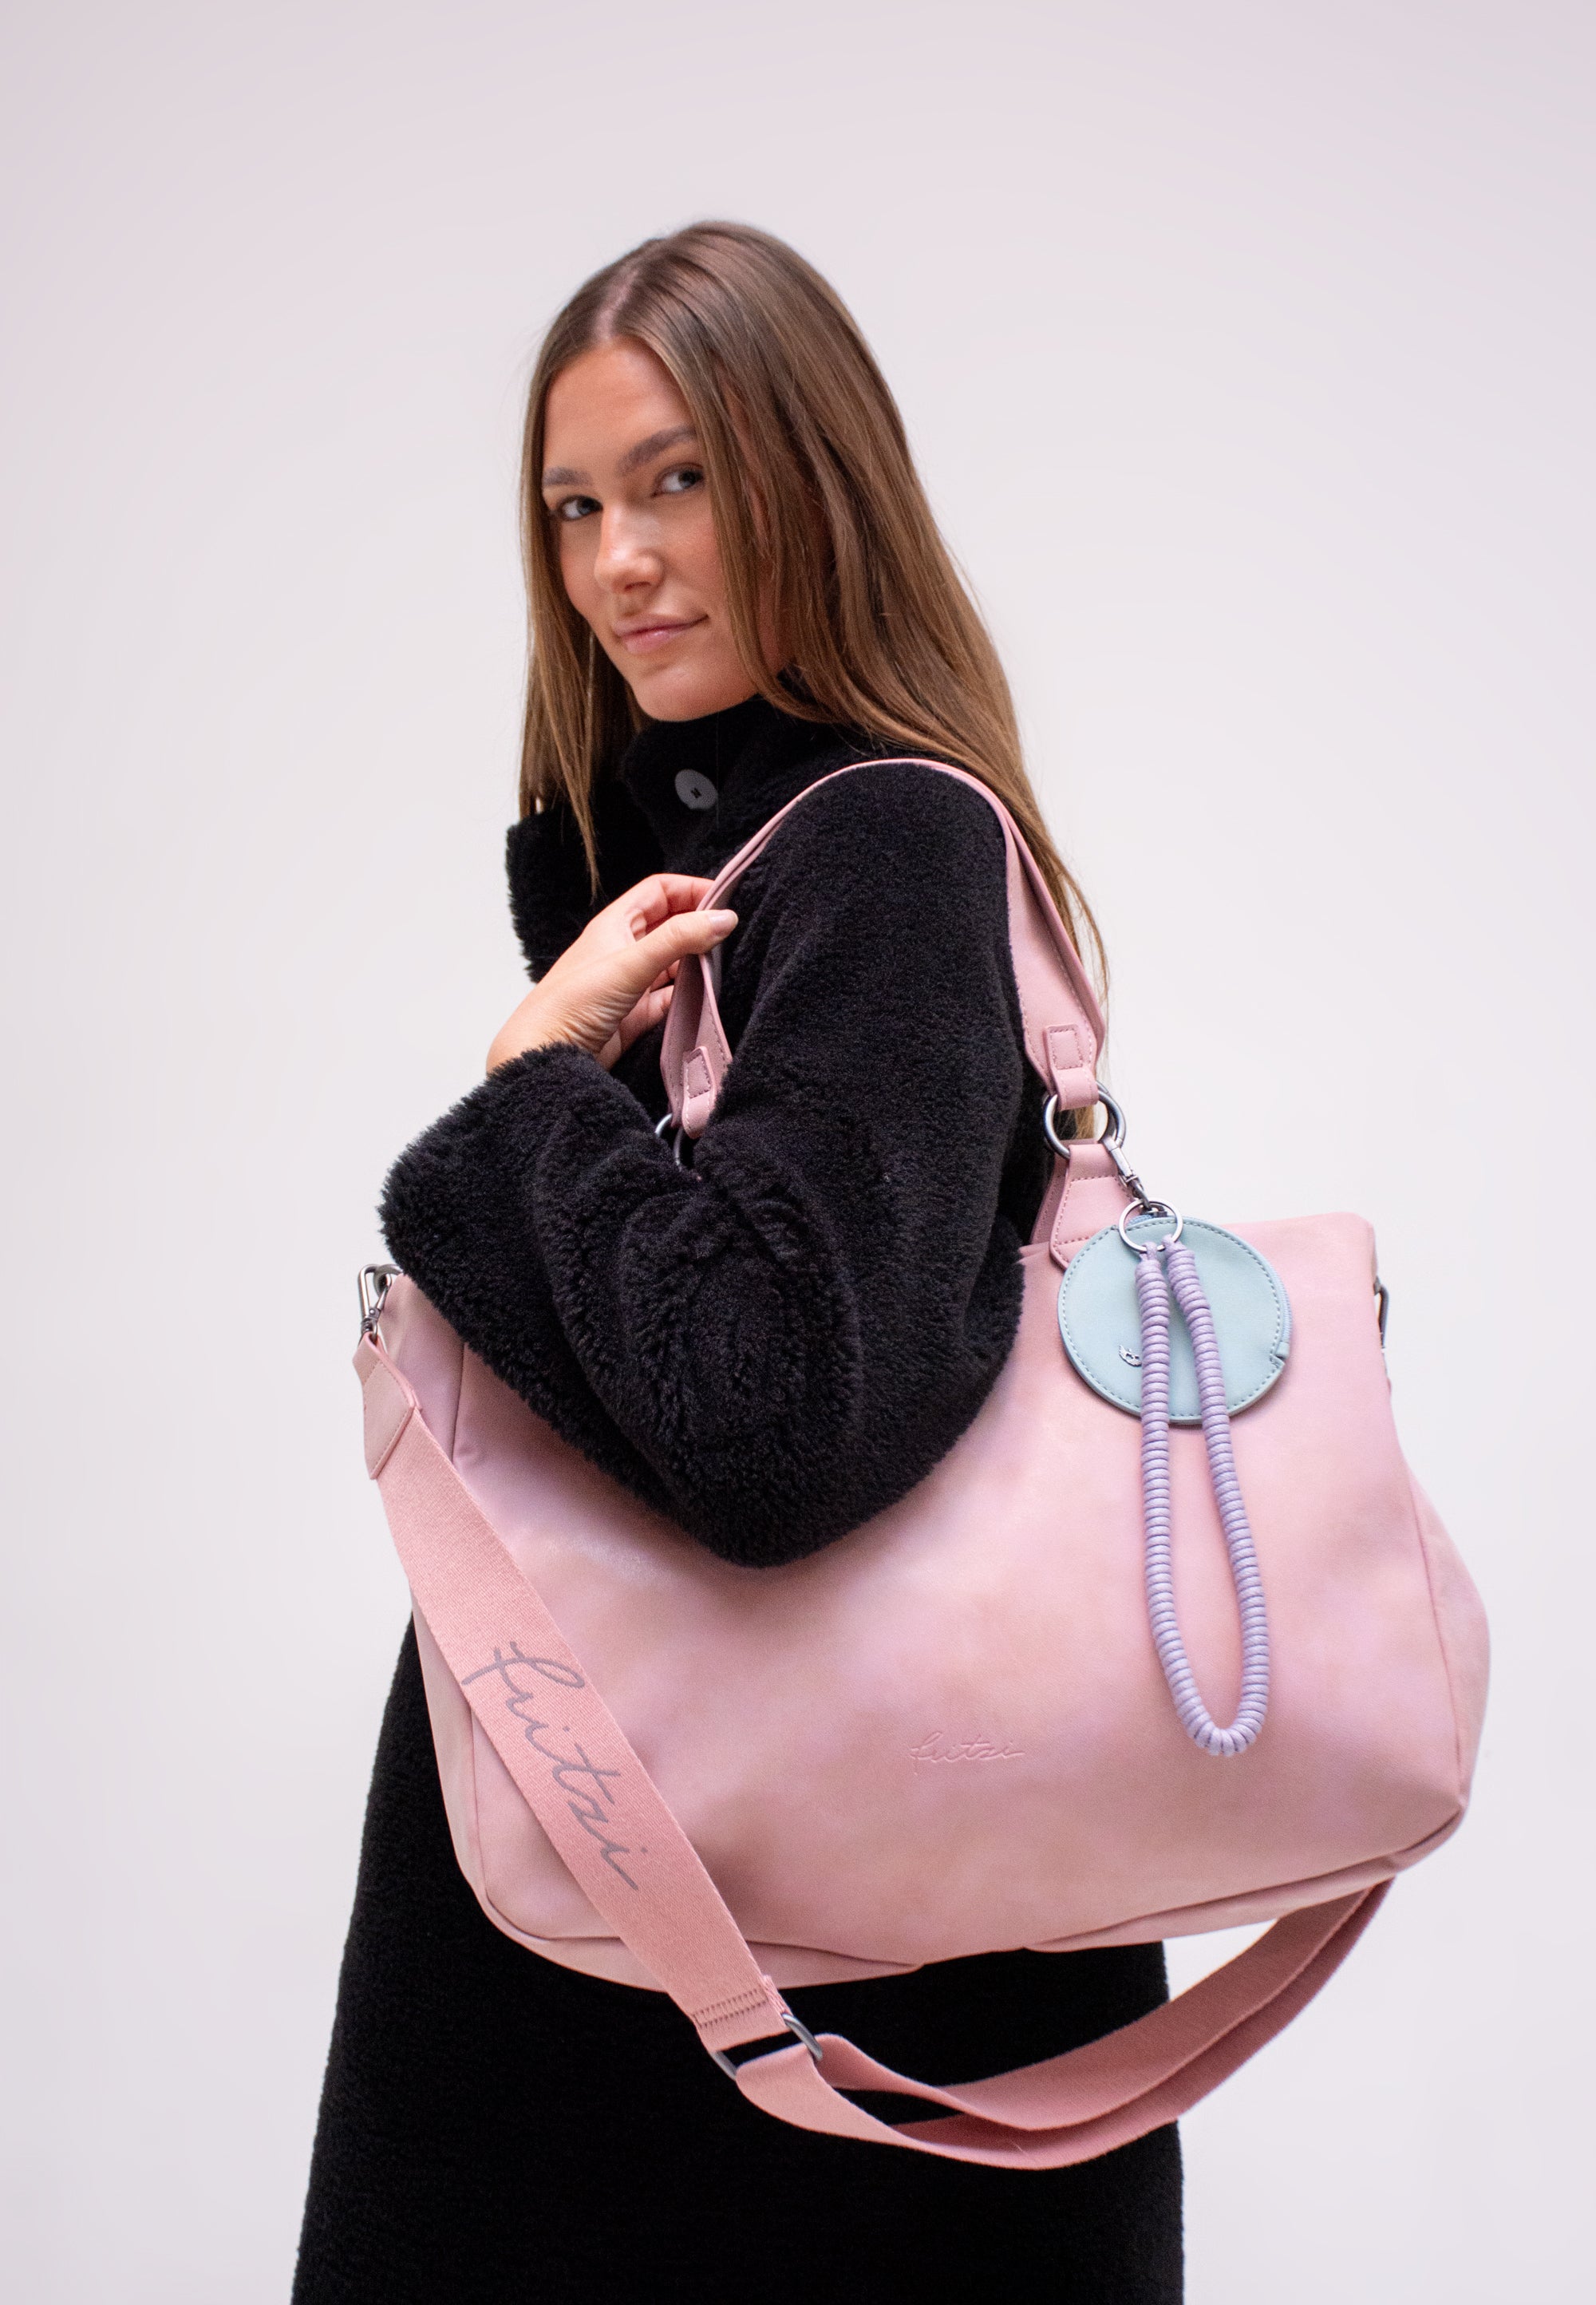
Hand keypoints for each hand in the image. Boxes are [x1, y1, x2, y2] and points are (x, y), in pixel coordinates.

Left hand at [486, 873, 737, 1073]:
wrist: (545, 1054)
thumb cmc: (572, 1003)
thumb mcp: (630, 963)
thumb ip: (678, 938)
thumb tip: (724, 918)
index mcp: (615, 924)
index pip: (659, 891)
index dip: (691, 888)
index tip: (725, 899)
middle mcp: (622, 948)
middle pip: (670, 924)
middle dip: (699, 924)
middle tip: (732, 932)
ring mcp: (630, 982)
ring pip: (673, 962)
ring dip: (697, 961)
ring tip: (726, 962)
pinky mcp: (635, 1014)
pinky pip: (671, 998)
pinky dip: (690, 996)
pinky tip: (707, 997)